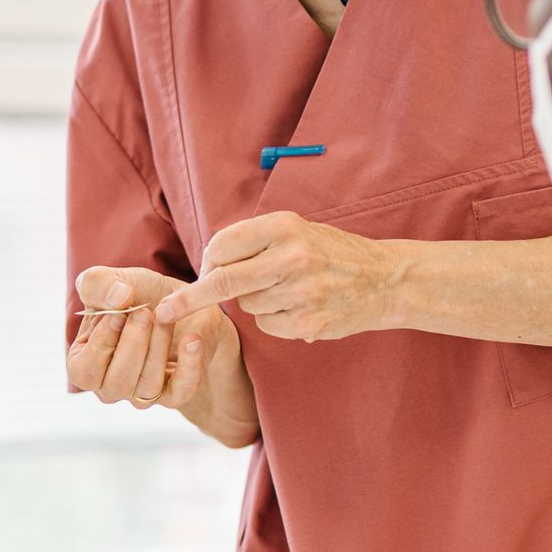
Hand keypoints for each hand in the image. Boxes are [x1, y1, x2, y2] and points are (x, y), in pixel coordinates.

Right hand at [67, 266, 243, 416]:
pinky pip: (183, 390)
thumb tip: (118, 298)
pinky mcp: (177, 391)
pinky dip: (189, 365)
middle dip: (132, 345)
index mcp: (85, 364)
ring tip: (165, 318)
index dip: (100, 344)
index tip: (117, 314)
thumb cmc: (139, 295)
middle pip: (116, 383)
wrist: (183, 300)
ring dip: (158, 347)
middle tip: (144, 313)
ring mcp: (144, 393)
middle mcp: (111, 385)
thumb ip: (98, 284)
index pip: (83, 372)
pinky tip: (192, 340)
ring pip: (148, 386)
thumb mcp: (113, 281)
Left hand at [154, 211, 405, 341]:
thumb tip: (207, 265)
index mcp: (284, 226)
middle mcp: (292, 256)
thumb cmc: (331, 252)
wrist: (385, 279)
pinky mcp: (309, 322)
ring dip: (253, 302)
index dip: (207, 262)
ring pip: (247, 306)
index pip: (223, 246)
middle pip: (224, 282)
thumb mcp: (297, 230)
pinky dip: (273, 320)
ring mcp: (302, 292)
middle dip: (190, 299)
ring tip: (286, 290)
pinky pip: (267, 325)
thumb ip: (255, 242)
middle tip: (166, 312)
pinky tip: (298, 308)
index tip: (199, 274)